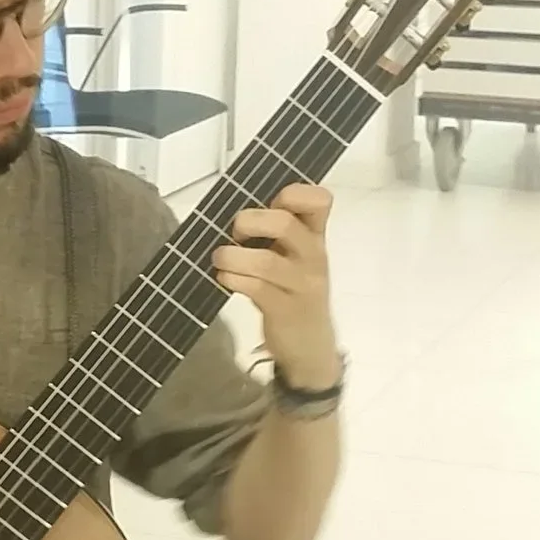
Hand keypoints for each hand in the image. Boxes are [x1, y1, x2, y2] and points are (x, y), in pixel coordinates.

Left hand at [213, 184, 340, 390]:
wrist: (310, 346)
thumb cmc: (293, 291)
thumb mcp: (295, 257)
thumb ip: (277, 232)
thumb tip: (234, 208)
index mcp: (316, 236)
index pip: (320, 200)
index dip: (295, 192)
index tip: (272, 200)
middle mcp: (314, 256)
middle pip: (286, 224)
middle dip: (251, 221)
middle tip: (235, 233)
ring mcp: (302, 285)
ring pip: (267, 262)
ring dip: (233, 256)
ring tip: (219, 259)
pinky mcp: (286, 310)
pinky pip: (256, 289)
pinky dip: (233, 280)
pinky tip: (224, 279)